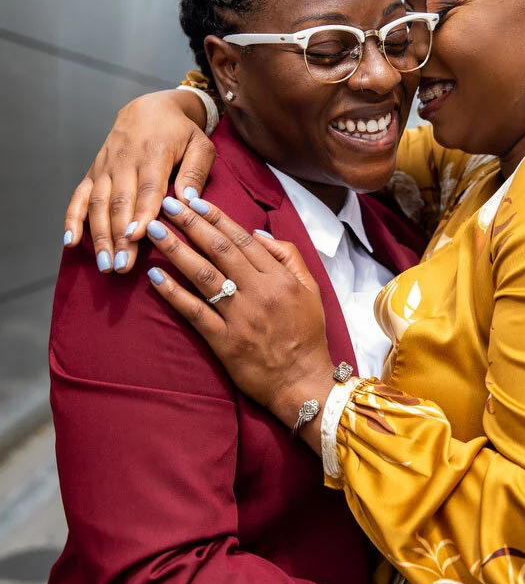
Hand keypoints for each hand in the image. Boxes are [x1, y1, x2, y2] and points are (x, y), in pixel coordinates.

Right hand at [63, 89, 214, 274]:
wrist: (151, 107)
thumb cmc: (181, 132)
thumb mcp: (200, 144)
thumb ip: (195, 172)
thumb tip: (188, 202)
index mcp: (154, 152)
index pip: (148, 187)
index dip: (141, 213)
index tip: (137, 237)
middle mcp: (125, 160)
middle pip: (119, 202)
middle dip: (119, 235)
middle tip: (122, 265)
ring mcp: (106, 166)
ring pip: (98, 203)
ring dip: (99, 236)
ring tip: (105, 264)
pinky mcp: (94, 171)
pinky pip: (79, 195)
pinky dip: (72, 218)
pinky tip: (70, 242)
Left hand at [145, 198, 333, 435]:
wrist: (303, 383)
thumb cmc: (307, 336)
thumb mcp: (310, 290)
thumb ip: (288, 258)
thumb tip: (257, 233)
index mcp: (279, 279)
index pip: (242, 240)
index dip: (216, 217)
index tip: (195, 200)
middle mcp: (259, 293)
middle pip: (219, 250)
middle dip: (191, 224)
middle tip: (168, 204)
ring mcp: (240, 318)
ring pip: (203, 275)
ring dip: (176, 250)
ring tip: (154, 231)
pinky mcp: (224, 342)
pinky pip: (194, 312)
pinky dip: (173, 292)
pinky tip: (155, 276)